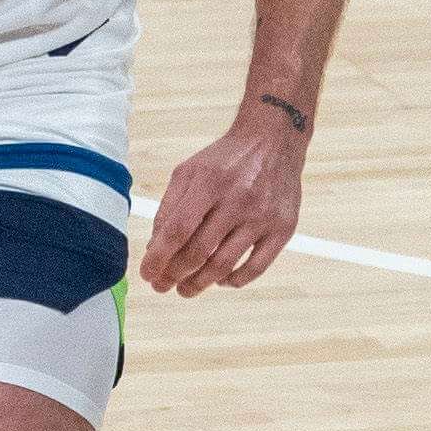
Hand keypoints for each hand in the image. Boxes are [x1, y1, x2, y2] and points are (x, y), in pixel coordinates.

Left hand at [141, 103, 305, 294]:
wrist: (273, 141)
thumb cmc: (226, 160)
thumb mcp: (189, 171)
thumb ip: (169, 207)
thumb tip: (155, 248)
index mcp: (210, 182)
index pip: (178, 230)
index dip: (159, 258)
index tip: (147, 274)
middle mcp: (238, 199)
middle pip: (198, 251)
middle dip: (174, 275)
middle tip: (162, 286)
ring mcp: (263, 216)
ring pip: (224, 265)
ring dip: (199, 284)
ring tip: (185, 289)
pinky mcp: (283, 228)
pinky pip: (256, 267)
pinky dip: (234, 281)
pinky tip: (221, 280)